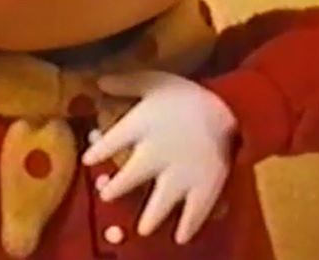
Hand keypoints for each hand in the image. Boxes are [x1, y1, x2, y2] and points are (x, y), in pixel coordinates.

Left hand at [82, 71, 236, 243]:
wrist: (230, 104)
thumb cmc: (187, 93)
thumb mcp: (154, 80)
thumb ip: (125, 83)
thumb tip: (98, 82)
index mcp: (141, 126)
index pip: (111, 142)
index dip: (98, 151)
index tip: (88, 160)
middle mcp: (156, 153)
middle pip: (130, 176)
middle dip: (116, 188)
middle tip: (107, 195)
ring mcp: (181, 174)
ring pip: (159, 202)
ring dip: (149, 217)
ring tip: (143, 229)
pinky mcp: (205, 186)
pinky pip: (195, 212)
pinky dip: (188, 226)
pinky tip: (180, 237)